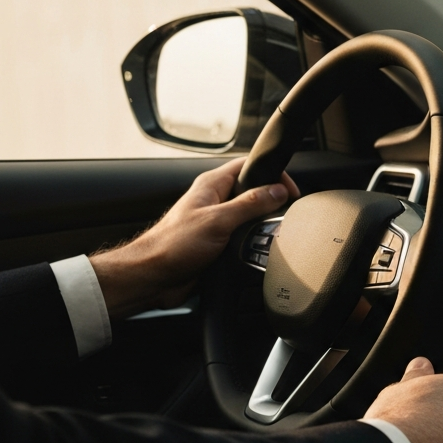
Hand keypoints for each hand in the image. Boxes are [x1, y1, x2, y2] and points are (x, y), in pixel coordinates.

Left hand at [90, 157, 299, 318]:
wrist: (153, 277)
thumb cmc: (172, 245)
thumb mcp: (217, 220)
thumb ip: (249, 204)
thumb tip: (276, 191)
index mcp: (212, 186)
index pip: (248, 166)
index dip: (272, 174)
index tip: (289, 190)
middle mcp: (215, 201)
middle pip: (254, 193)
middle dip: (271, 203)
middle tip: (283, 215)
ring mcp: (217, 223)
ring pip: (251, 218)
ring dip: (262, 228)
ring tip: (270, 236)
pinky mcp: (219, 244)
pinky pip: (244, 239)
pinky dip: (254, 245)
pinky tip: (258, 252)